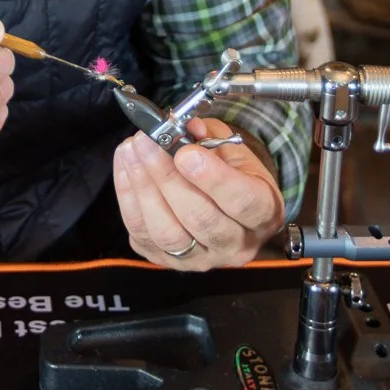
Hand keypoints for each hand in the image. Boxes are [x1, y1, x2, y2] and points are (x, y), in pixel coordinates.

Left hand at [114, 117, 284, 269]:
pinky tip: (125, 169)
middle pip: (200, 219)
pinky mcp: (169, 262)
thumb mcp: (232, 148)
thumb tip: (185, 127)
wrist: (227, 205)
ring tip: (131, 152)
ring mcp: (202, 259)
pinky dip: (129, 199)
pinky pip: (142, 235)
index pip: (242, 201)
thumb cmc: (234, 173)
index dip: (212, 178)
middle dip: (167, 177)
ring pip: (168, 233)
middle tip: (146, 143)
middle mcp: (237, 244)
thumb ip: (210, 136)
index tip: (185, 153)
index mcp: (264, 213)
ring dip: (144, 189)